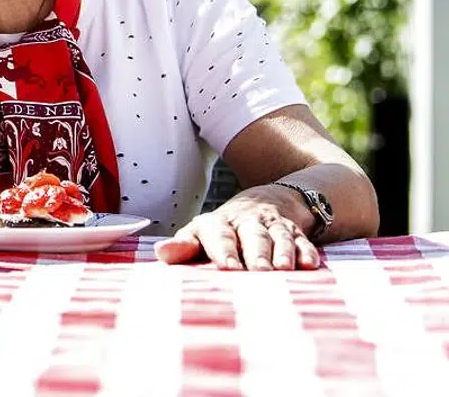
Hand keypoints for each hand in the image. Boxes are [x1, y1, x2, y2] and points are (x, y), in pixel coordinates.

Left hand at [154, 187, 320, 270]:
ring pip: (279, 236)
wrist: (266, 201)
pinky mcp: (295, 231)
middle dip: (256, 253)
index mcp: (218, 223)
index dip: (223, 249)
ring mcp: (272, 225)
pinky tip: (309, 263)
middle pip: (252, 235)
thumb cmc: (224, 230)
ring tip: (283, 269)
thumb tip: (161, 253)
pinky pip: (302, 239)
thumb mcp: (201, 234)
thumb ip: (184, 246)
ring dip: (282, 252)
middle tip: (259, 271)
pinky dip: (306, 251)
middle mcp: (246, 221)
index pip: (219, 234)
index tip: (227, 267)